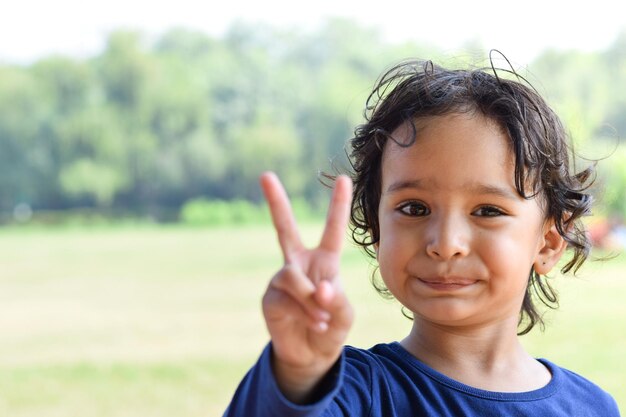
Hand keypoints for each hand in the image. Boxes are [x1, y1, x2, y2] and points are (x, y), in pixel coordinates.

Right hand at [260, 172, 353, 402]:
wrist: (312, 354)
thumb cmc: (331, 326)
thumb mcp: (345, 313)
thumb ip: (337, 298)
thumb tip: (319, 289)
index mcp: (323, 261)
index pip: (332, 229)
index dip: (338, 205)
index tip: (343, 178)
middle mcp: (299, 263)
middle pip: (284, 228)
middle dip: (275, 202)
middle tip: (265, 175)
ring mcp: (282, 279)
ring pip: (292, 276)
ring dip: (311, 299)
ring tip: (323, 318)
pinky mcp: (270, 298)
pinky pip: (286, 297)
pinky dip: (304, 311)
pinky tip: (315, 323)